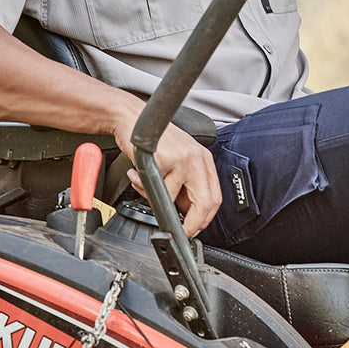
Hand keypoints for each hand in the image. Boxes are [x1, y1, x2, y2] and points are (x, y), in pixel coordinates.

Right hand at [115, 120, 221, 237]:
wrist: (133, 117)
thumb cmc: (154, 140)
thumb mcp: (179, 161)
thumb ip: (185, 186)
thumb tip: (186, 214)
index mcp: (204, 161)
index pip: (215, 198)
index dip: (203, 220)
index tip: (192, 229)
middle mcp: (198, 159)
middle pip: (206, 203)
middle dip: (192, 224)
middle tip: (179, 230)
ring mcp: (183, 159)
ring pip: (173, 199)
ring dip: (153, 199)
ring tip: (143, 184)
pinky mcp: (165, 159)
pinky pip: (154, 188)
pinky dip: (140, 187)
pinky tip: (136, 173)